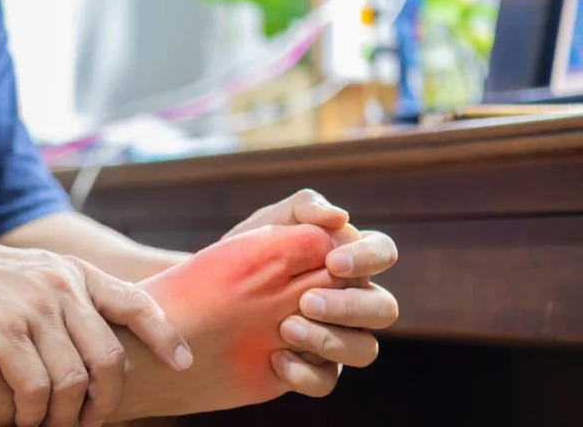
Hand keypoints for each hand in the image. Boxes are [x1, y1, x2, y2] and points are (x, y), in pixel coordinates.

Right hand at [0, 232, 192, 426]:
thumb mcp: (38, 271)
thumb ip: (73, 296)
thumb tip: (107, 341)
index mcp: (76, 273)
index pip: (136, 303)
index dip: (165, 336)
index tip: (183, 363)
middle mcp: (62, 288)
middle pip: (108, 359)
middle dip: (107, 400)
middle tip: (93, 421)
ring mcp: (33, 310)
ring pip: (72, 382)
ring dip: (67, 417)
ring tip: (54, 426)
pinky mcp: (2, 333)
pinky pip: (35, 389)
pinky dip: (34, 414)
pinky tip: (25, 419)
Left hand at [223, 190, 398, 395]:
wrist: (207, 290)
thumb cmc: (248, 250)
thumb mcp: (268, 222)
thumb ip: (302, 209)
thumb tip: (339, 218)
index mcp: (351, 259)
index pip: (383, 253)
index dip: (368, 259)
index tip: (332, 263)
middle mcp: (354, 301)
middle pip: (384, 309)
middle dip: (349, 305)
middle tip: (306, 300)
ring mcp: (339, 338)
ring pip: (365, 349)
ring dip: (331, 340)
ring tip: (286, 327)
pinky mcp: (315, 368)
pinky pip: (326, 381)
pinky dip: (304, 373)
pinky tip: (275, 358)